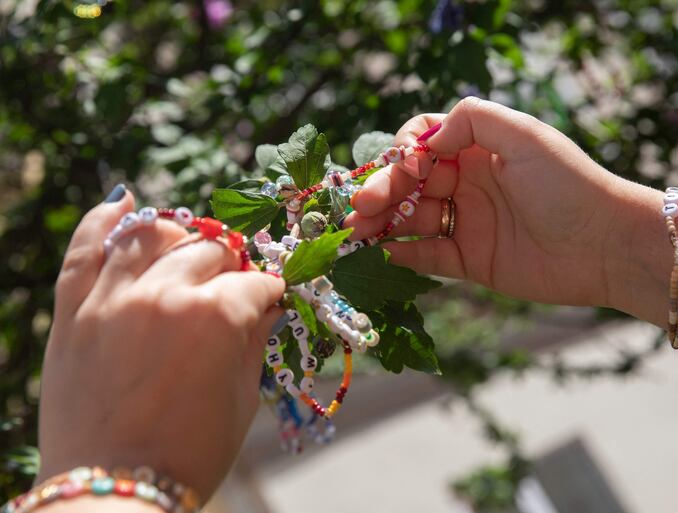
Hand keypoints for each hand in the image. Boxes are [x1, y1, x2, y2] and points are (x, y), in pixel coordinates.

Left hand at [37, 186, 284, 498]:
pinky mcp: (72, 312)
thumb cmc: (190, 453)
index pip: (255, 282)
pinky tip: (125, 202)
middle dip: (230, 266)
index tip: (271, 298)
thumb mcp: (241, 400)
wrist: (114, 490)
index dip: (269, 291)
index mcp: (216, 318)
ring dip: (179, 237)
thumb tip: (267, 307)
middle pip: (210, 250)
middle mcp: (165, 295)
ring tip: (185, 252)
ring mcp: (112, 298)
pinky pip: (85, 247)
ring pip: (152, 234)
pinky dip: (104, 219)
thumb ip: (255, 341)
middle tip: (232, 285)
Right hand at [345, 97, 633, 306]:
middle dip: (382, 192)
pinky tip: (385, 251)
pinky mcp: (471, 261)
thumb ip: (472, 120)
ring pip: (412, 220)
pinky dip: (404, 253)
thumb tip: (426, 140)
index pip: (423, 143)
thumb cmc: (570, 184)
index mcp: (479, 150)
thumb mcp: (524, 135)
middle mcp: (468, 184)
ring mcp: (468, 223)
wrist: (606, 245)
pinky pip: (428, 255)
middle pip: (409, 184)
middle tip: (360, 208)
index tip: (402, 165)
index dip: (404, 152)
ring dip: (382, 224)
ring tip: (356, 233)